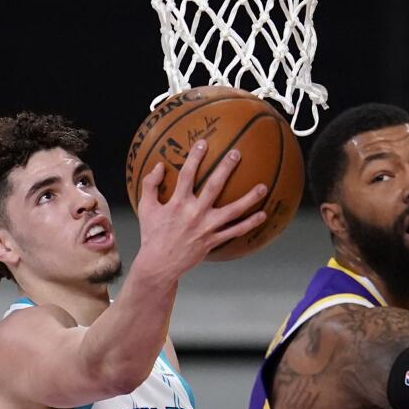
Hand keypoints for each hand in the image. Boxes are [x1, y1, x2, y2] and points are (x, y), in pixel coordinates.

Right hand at [135, 141, 267, 279]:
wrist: (159, 264)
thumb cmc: (152, 234)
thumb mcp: (146, 208)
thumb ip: (150, 184)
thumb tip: (160, 165)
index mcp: (177, 203)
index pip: (187, 174)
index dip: (195, 157)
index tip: (203, 143)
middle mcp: (194, 213)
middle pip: (214, 187)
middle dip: (226, 168)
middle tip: (236, 153)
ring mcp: (206, 228)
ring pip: (232, 211)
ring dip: (249, 199)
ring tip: (263, 187)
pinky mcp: (213, 240)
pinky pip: (235, 231)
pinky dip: (250, 224)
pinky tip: (262, 215)